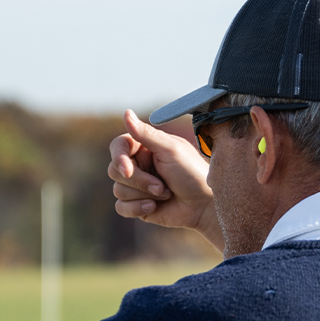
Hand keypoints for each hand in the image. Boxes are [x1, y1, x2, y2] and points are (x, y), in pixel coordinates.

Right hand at [108, 110, 221, 249]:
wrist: (204, 206)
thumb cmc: (192, 173)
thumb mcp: (171, 150)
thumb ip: (146, 133)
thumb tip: (126, 112)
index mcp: (144, 147)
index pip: (118, 146)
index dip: (118, 157)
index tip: (128, 170)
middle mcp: (138, 165)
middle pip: (115, 170)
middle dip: (139, 181)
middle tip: (162, 186)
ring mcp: (136, 186)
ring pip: (118, 190)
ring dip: (143, 194)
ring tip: (165, 194)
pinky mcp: (137, 205)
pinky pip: (121, 207)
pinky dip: (136, 208)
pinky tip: (153, 208)